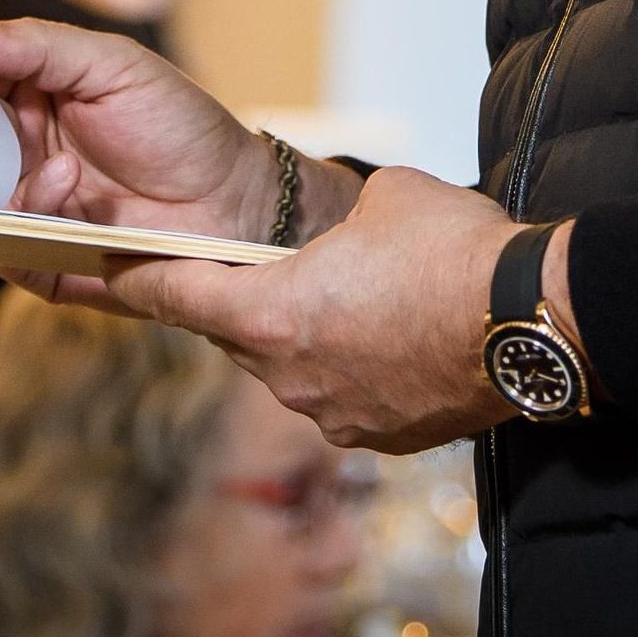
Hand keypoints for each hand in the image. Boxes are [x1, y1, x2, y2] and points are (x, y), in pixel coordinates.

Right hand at [0, 16, 359, 309]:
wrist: (234, 200)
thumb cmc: (181, 125)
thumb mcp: (115, 66)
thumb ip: (40, 47)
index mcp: (34, 100)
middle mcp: (23, 155)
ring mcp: (30, 209)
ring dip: (6, 186)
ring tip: (64, 170)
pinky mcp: (45, 261)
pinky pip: (3, 256)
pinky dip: (21, 230)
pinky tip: (65, 198)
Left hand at [105, 165, 518, 452]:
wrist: (528, 319)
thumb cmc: (453, 248)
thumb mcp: (387, 197)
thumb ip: (345, 217)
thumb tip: (353, 227)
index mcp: (274, 312)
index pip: (180, 296)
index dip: (139, 281)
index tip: (109, 272)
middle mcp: (291, 377)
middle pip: (243, 336)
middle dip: (253, 303)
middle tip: (279, 272)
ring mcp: (336, 417)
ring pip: (299, 370)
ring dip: (315, 339)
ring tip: (368, 300)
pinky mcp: (383, 439)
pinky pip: (349, 398)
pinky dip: (362, 370)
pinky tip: (404, 338)